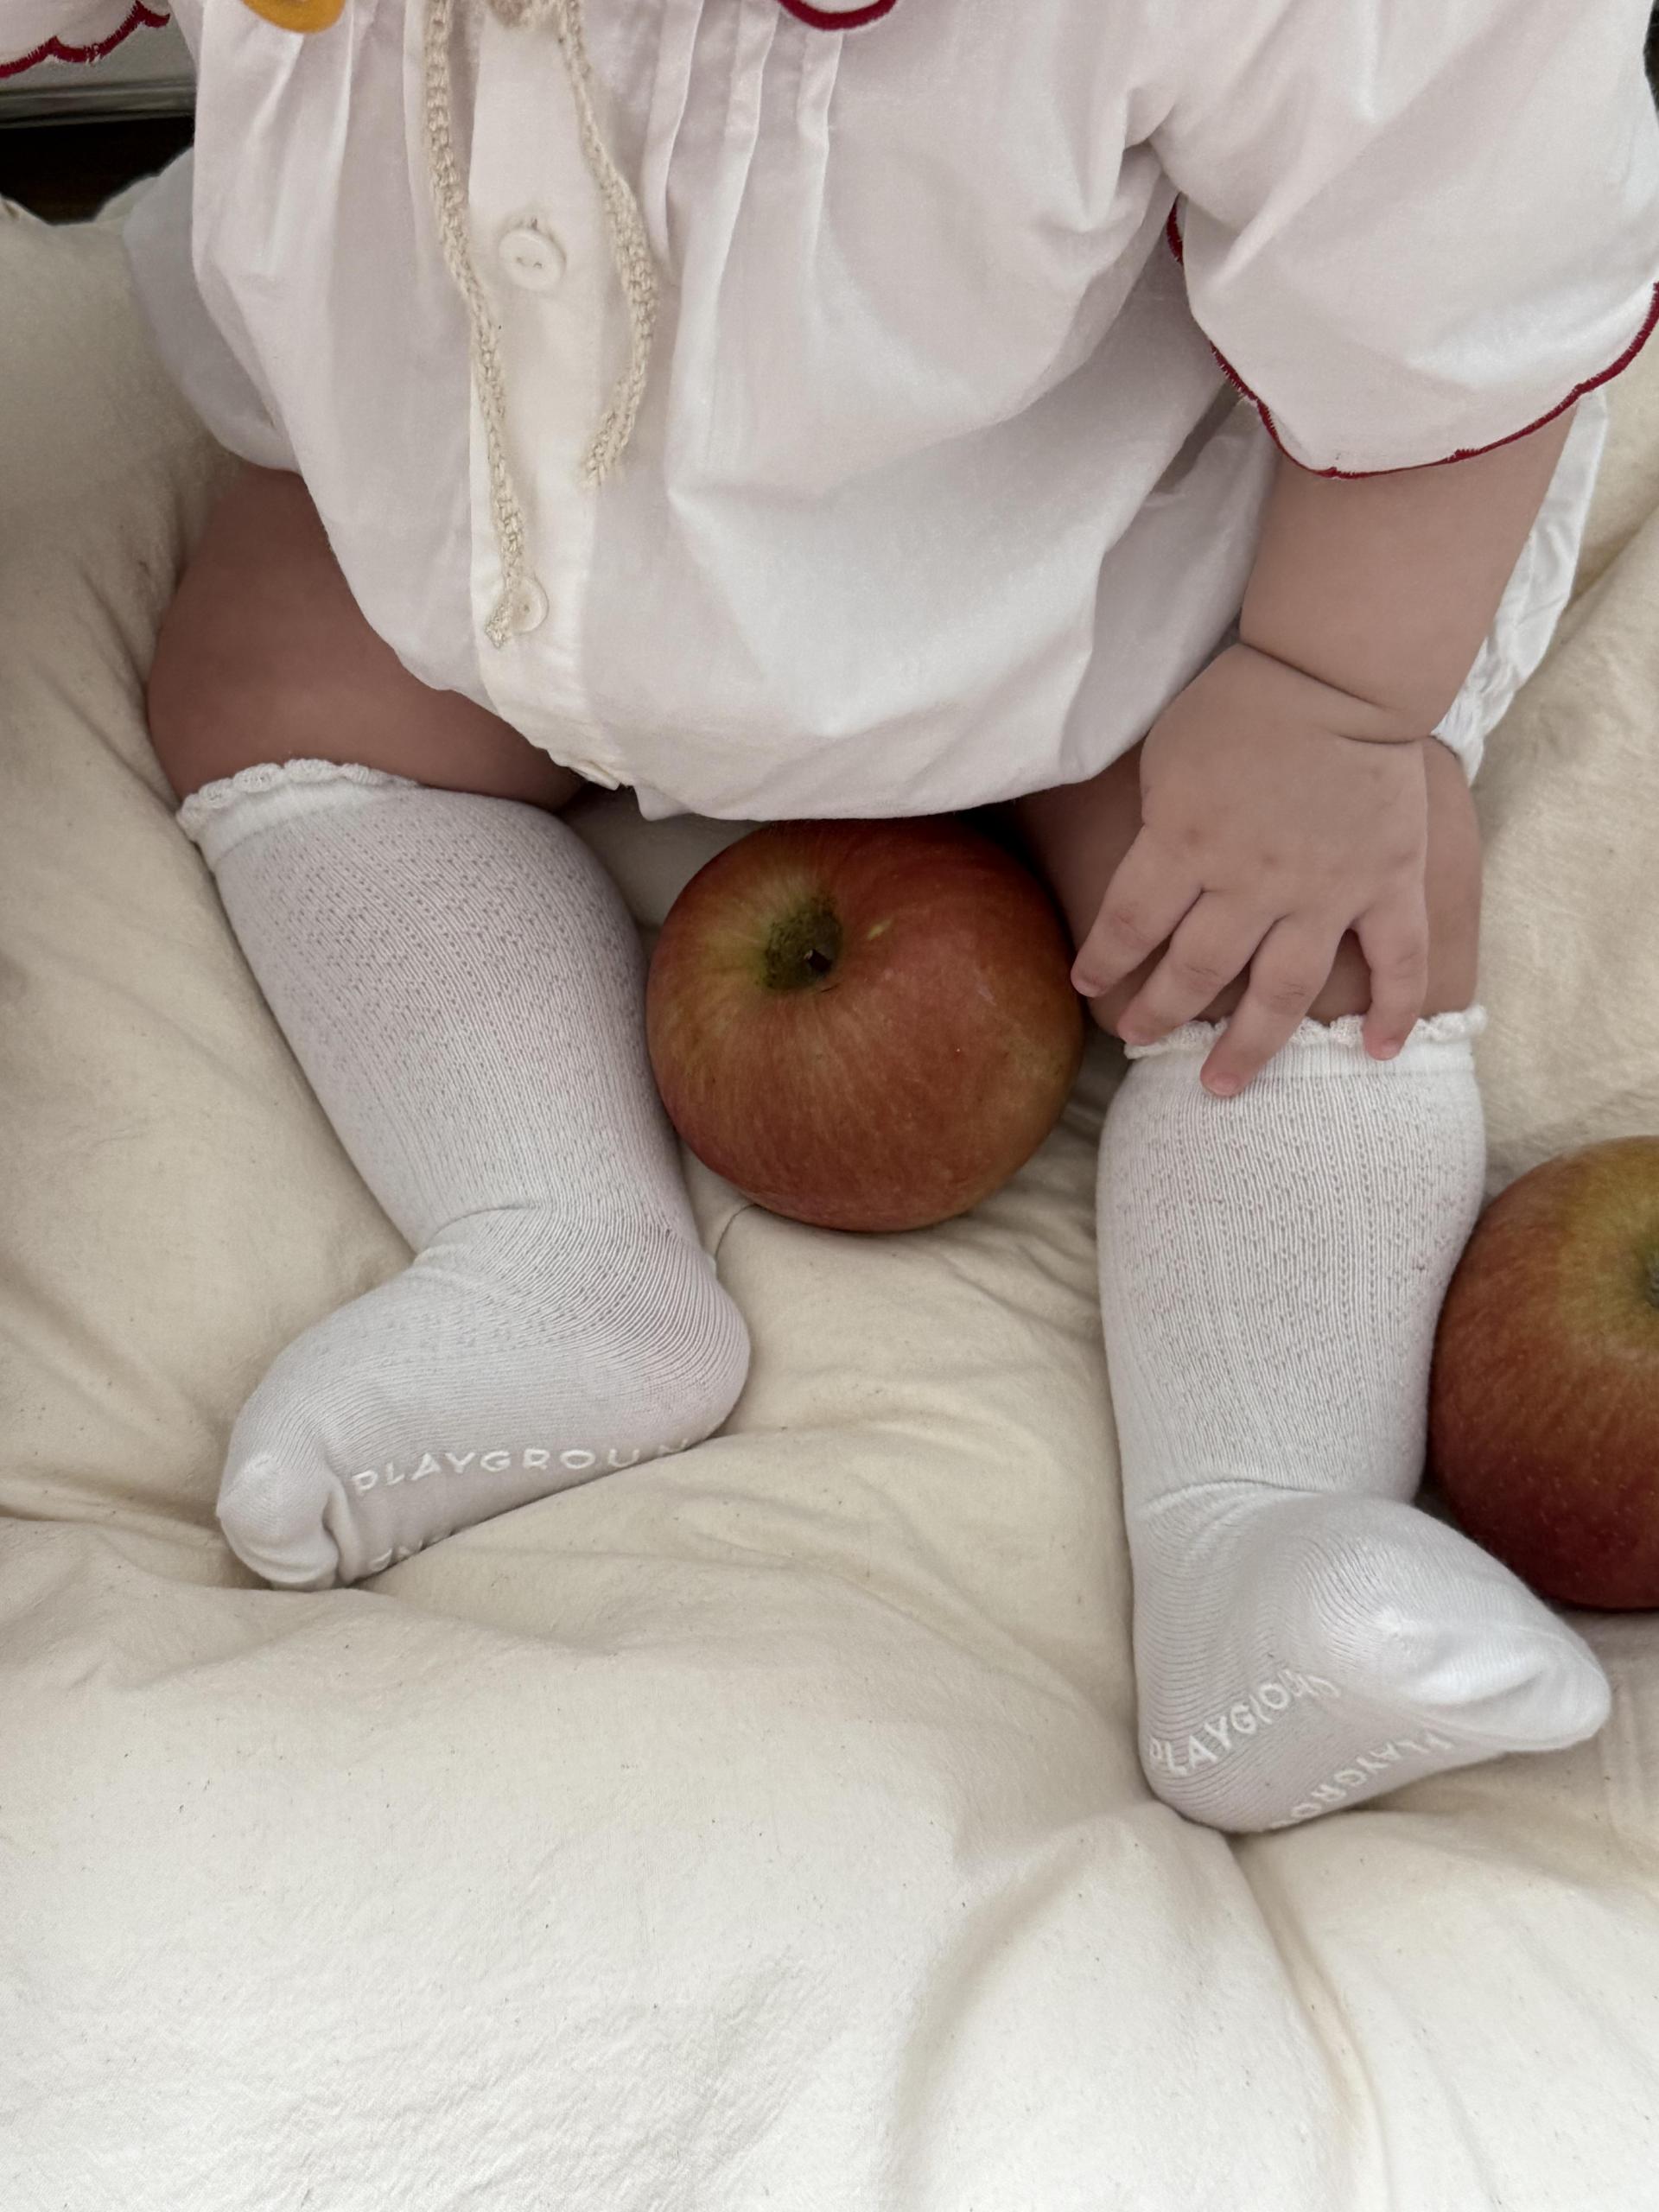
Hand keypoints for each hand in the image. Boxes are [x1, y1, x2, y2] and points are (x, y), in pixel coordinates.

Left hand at [1070, 644, 1431, 1094]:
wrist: (1338, 669)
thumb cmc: (1241, 702)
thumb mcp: (1165, 756)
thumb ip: (1156, 823)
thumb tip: (1139, 872)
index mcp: (1185, 844)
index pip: (1130, 924)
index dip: (1105, 962)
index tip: (1091, 986)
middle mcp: (1250, 882)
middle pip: (1195, 970)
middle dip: (1160, 1014)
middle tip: (1141, 1040)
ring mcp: (1325, 890)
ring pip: (1282, 991)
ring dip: (1251, 1046)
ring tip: (1222, 1087)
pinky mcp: (1387, 883)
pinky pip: (1398, 961)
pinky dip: (1394, 1011)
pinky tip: (1379, 1054)